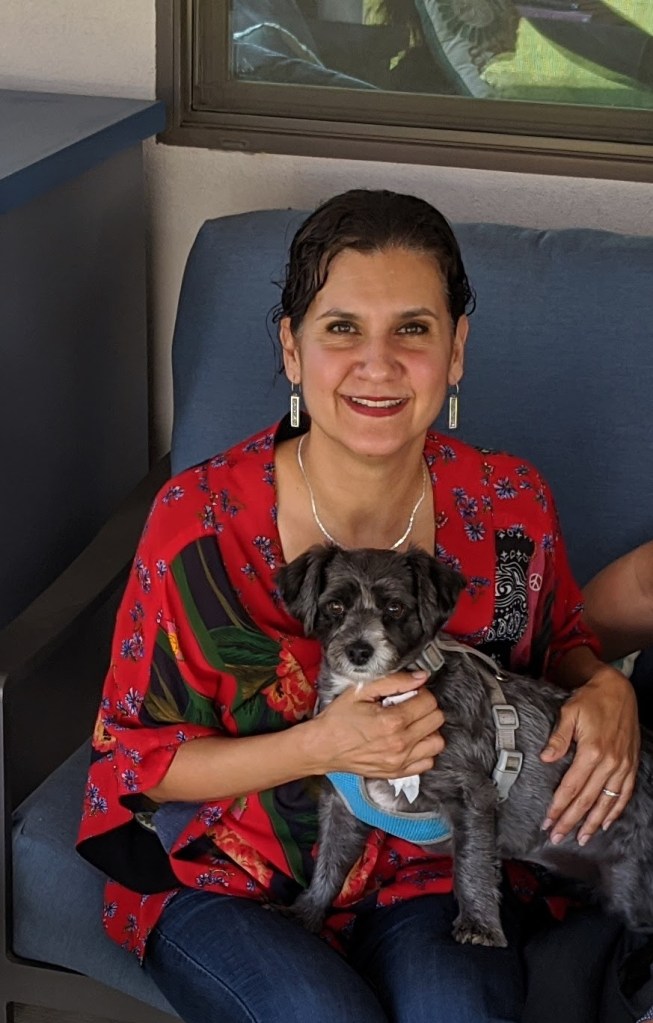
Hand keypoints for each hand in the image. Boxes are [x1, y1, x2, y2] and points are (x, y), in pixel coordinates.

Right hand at [309, 670, 444, 777]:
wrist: (323, 747)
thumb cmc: (338, 719)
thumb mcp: (361, 691)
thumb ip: (394, 681)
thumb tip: (421, 677)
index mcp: (391, 721)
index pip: (429, 702)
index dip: (421, 692)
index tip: (410, 693)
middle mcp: (400, 744)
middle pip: (436, 720)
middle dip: (426, 708)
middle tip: (410, 706)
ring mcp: (400, 761)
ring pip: (437, 743)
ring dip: (428, 730)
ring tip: (412, 724)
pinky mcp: (397, 772)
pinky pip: (427, 762)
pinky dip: (423, 750)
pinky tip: (410, 741)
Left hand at [540, 665, 639, 844]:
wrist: (618, 689)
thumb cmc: (591, 700)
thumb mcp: (569, 712)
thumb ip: (558, 738)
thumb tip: (546, 758)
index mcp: (591, 751)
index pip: (571, 787)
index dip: (558, 807)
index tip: (547, 821)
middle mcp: (609, 762)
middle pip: (587, 800)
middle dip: (571, 821)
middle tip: (557, 836)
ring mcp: (622, 765)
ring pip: (607, 802)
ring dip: (593, 823)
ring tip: (581, 838)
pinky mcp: (631, 764)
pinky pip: (625, 793)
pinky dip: (615, 810)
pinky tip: (605, 823)